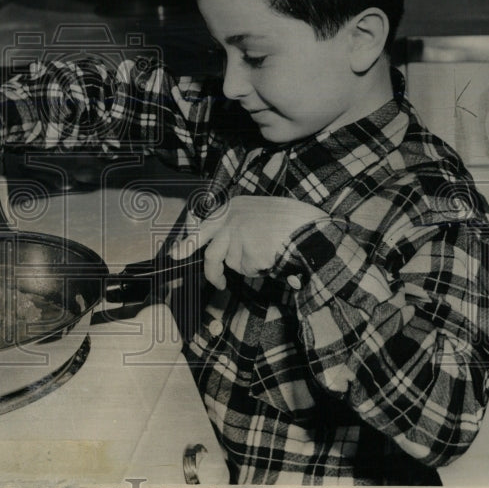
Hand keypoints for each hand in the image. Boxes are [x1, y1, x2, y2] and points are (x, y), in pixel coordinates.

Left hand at [170, 196, 328, 289]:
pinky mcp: (248, 253)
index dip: (190, 242)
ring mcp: (238, 237)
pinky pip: (249, 270)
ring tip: (268, 251)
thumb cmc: (290, 219)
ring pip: (233, 263)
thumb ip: (237, 225)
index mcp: (233, 207)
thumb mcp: (258, 212)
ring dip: (248, 265)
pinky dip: (260, 268)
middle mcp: (231, 220)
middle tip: (209, 280)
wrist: (312, 226)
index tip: (176, 253)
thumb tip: (220, 246)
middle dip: (207, 269)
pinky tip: (274, 255)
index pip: (204, 227)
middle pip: (211, 253)